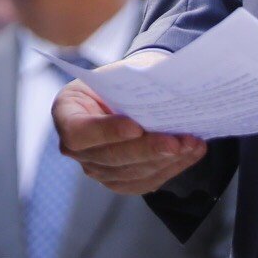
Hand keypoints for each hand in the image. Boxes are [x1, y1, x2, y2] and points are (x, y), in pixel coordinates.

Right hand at [54, 75, 208, 195]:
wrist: (121, 96)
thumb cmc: (115, 82)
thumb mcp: (114, 75)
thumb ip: (129, 85)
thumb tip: (162, 85)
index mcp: (66, 114)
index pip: (81, 132)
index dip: (107, 132)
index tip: (135, 126)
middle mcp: (75, 149)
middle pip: (111, 157)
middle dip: (147, 149)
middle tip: (176, 141)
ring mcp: (96, 169)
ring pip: (132, 173)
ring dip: (166, 160)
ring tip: (191, 143)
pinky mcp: (119, 182)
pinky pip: (146, 181)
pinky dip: (173, 167)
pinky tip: (191, 152)